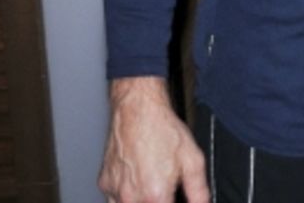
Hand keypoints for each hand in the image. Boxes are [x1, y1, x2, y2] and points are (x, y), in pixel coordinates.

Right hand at [98, 76, 208, 202]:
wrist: (138, 110)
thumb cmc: (163, 130)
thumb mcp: (193, 160)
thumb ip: (199, 191)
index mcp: (155, 195)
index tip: (176, 199)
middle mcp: (131, 197)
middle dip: (158, 202)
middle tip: (166, 190)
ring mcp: (114, 191)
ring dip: (141, 200)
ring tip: (152, 183)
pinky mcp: (104, 184)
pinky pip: (114, 199)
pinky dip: (126, 195)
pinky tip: (138, 179)